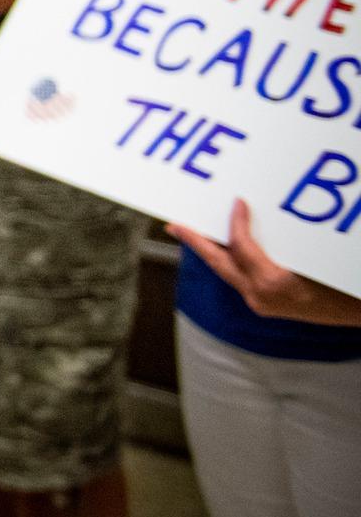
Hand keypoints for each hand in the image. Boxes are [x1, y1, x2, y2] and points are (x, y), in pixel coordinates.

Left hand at [171, 200, 360, 327]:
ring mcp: (261, 303)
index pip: (241, 246)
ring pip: (227, 272)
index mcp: (274, 282)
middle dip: (194, 242)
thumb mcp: (315, 256)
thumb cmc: (342, 285)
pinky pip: (239, 278)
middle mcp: (261, 296)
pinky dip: (230, 261)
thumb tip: (255, 213)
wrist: (359, 313)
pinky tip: (225, 249)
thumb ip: (285, 240)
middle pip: (219, 263)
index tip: (235, 202)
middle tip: (173, 225)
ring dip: (211, 251)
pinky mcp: (265, 305)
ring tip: (194, 233)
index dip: (236, 222)